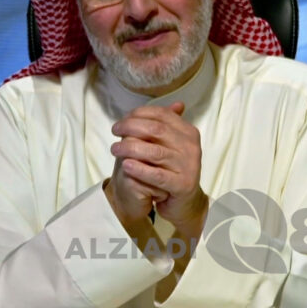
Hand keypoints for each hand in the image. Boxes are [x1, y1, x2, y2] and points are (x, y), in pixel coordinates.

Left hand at [109, 102, 207, 240]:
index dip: (139, 114)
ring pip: (155, 152)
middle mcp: (192, 147)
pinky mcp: (183, 185)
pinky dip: (140, 169)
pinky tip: (126, 166)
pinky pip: (157, 175)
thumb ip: (165, 125)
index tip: (122, 119)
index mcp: (189, 132)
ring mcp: (189, 166)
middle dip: (131, 127)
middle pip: (157, 130)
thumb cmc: (171, 171)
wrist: (182, 204)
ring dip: (130, 148)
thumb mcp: (169, 145)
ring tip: (114, 149)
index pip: (162, 115)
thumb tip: (172, 103)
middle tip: (115, 131)